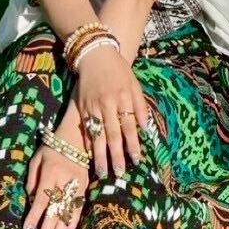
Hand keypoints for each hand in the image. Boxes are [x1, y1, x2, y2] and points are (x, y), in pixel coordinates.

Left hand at [23, 141, 87, 228]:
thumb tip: (31, 203)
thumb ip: (32, 181)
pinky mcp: (84, 188)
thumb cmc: (51, 149)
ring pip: (67, 215)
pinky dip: (72, 223)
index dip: (34, 216)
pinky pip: (78, 209)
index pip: (41, 199)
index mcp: (51, 173)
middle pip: (55, 212)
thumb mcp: (36, 159)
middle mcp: (65, 181)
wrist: (77, 138)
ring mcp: (77, 186)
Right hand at [74, 46, 149, 177]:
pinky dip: (87, 142)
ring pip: (97, 135)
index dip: (132, 144)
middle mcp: (107, 104)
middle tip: (119, 174)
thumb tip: (146, 128)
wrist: (95, 54)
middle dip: (116, 156)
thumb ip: (141, 106)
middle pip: (112, 134)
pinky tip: (88, 156)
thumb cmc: (118, 70)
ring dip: (100, 155)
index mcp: (123, 98)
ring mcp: (92, 106)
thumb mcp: (134, 84)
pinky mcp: (82, 107)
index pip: (129, 126)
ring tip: (102, 172)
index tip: (136, 161)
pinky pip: (85, 128)